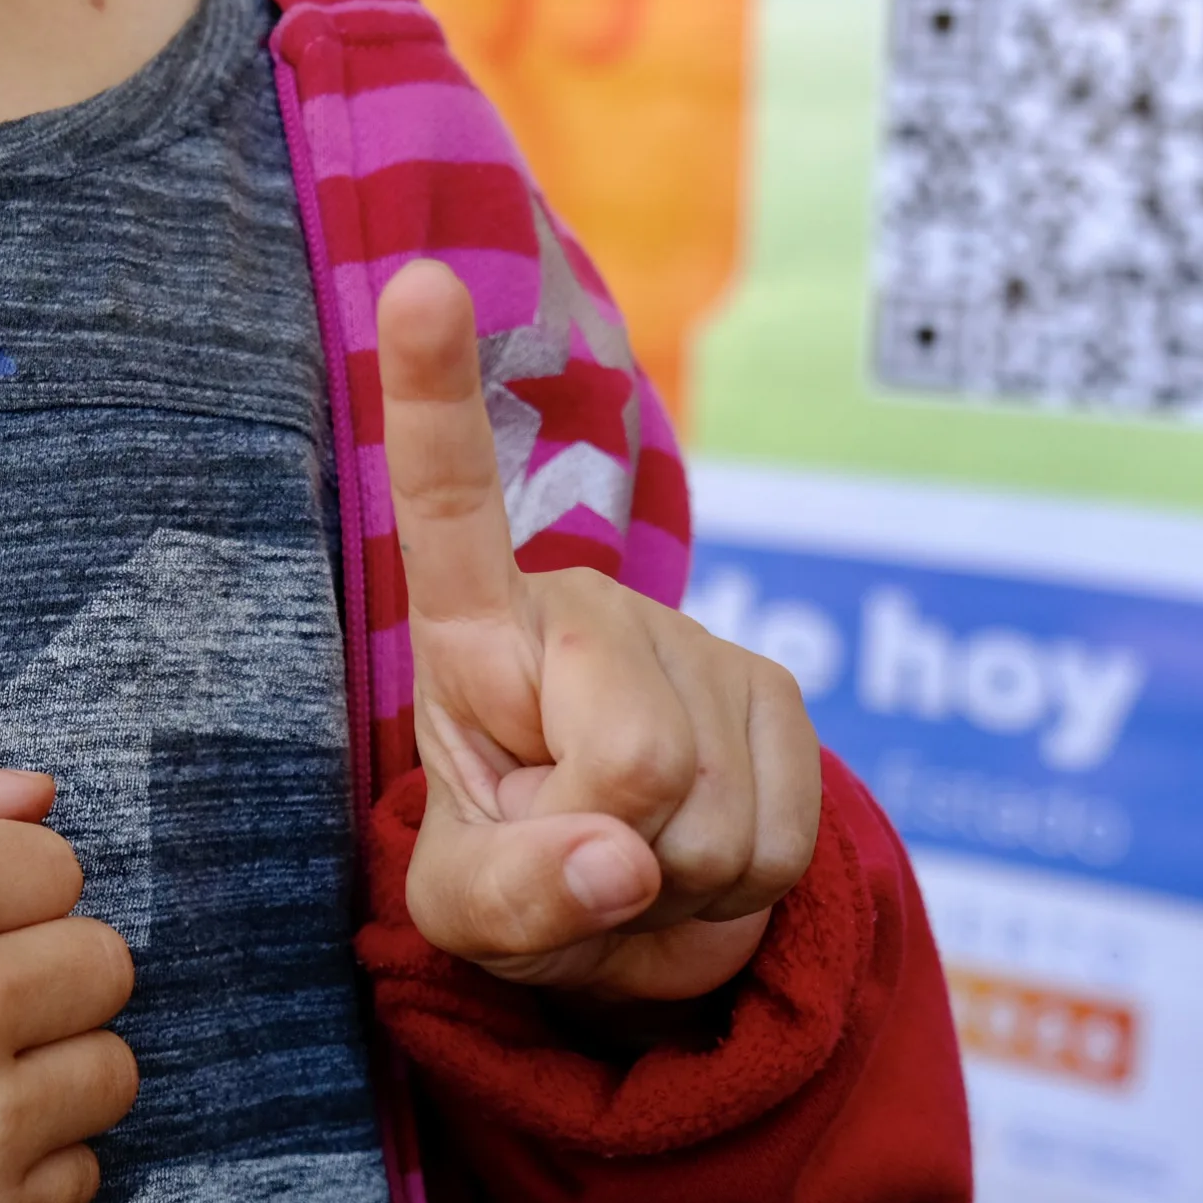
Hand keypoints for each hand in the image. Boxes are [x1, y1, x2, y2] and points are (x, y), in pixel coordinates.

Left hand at [378, 259, 818, 1000]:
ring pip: (711, 814)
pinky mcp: (778, 693)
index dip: (436, 396)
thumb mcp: (468, 919)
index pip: (446, 504)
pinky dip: (737, 885)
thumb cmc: (517, 882)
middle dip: (613, 851)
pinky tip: (696, 857)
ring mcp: (693, 641)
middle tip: (580, 855)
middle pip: (632, 759)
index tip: (422, 284)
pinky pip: (780, 837)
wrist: (632, 917)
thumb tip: (621, 857)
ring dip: (675, 878)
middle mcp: (585, 608)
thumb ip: (516, 896)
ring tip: (632, 857)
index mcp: (474, 630)